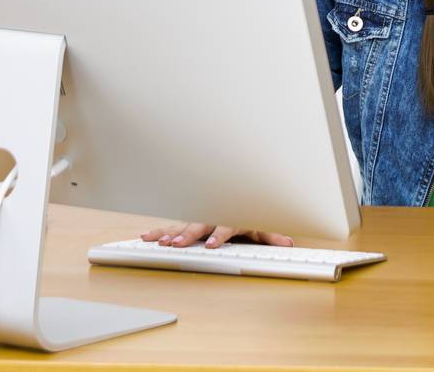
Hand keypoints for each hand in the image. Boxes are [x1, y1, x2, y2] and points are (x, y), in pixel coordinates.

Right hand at [139, 221, 293, 248]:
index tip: (212, 244)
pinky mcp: (189, 222)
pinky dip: (160, 231)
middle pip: (199, 226)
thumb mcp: (262, 224)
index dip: (219, 236)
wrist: (237, 190)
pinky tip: (145, 237)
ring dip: (170, 233)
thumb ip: (272, 234)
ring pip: (183, 225)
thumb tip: (288, 242)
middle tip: (177, 243)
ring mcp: (199, 219)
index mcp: (231, 217)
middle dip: (188, 235)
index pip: (225, 227)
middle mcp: (212, 216)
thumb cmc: (248, 211)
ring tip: (159, 241)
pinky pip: (172, 226)